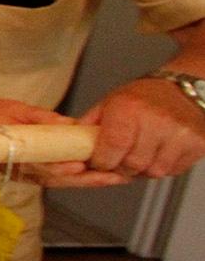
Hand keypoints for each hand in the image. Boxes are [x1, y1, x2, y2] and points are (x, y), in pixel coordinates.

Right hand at [0, 94, 127, 187]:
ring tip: (117, 178)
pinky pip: (58, 179)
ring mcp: (26, 174)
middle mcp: (19, 170)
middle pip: (57, 180)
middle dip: (88, 180)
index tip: (80, 166)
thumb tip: (69, 124)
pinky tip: (99, 175)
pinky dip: (79, 178)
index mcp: (11, 155)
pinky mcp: (32, 173)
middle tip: (115, 177)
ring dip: (89, 182)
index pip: (39, 166)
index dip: (60, 167)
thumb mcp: (13, 109)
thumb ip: (41, 118)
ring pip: (60, 183)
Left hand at [79, 77, 204, 181]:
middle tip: (120, 158)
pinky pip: (173, 170)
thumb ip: (90, 125)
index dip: (102, 161)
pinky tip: (159, 152)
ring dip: (143, 169)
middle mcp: (156, 121)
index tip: (99, 161)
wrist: (185, 88)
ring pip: (154, 171)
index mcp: (129, 109)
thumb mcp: (111, 102)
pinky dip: (163, 167)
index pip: (111, 148)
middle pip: (132, 164)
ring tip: (140, 153)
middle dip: (121, 166)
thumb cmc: (144, 96)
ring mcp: (180, 134)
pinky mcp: (198, 144)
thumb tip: (68, 146)